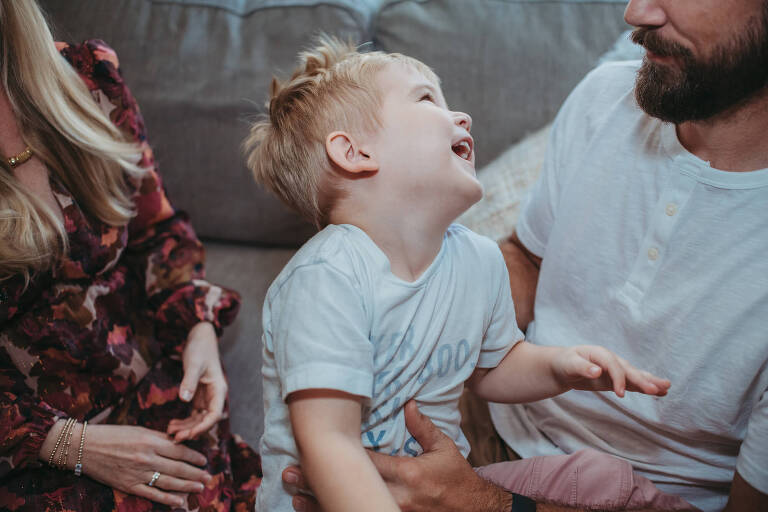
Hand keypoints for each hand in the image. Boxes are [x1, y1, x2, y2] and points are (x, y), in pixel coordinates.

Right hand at [84, 424, 210, 507]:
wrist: (84, 447)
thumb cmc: (112, 435)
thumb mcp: (139, 430)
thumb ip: (159, 438)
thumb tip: (179, 442)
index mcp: (151, 441)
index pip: (180, 450)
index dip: (194, 457)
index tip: (204, 461)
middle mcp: (147, 458)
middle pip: (178, 468)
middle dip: (195, 474)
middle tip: (208, 477)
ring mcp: (138, 473)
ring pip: (169, 482)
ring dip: (187, 487)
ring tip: (200, 488)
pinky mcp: (129, 486)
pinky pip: (152, 494)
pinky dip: (167, 499)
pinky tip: (180, 502)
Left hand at [167, 322, 226, 441]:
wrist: (200, 337)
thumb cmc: (200, 349)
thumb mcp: (193, 363)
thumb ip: (189, 381)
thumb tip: (184, 400)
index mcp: (218, 389)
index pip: (214, 414)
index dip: (203, 427)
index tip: (189, 434)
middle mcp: (214, 396)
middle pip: (206, 420)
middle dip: (192, 430)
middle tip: (175, 438)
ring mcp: (207, 397)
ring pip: (198, 419)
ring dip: (186, 427)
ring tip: (170, 432)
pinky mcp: (198, 395)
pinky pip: (193, 413)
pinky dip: (184, 421)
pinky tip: (172, 425)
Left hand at [282, 400, 512, 511]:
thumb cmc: (457, 479)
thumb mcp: (445, 449)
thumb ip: (422, 427)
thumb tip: (407, 402)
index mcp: (408, 474)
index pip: (367, 462)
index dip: (340, 456)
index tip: (317, 447)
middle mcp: (397, 497)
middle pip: (350, 489)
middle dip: (319, 483)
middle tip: (290, 474)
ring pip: (351, 510)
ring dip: (320, 505)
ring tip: (294, 497)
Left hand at [551, 345, 670, 396]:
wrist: (563, 366)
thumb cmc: (565, 362)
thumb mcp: (569, 364)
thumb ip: (582, 367)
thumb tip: (597, 371)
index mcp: (600, 353)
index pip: (612, 365)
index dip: (618, 379)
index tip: (620, 394)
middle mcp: (611, 360)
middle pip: (628, 369)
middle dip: (641, 380)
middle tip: (656, 390)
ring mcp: (615, 370)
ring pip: (634, 375)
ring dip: (649, 381)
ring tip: (666, 387)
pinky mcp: (616, 380)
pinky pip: (633, 383)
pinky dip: (645, 387)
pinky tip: (660, 392)